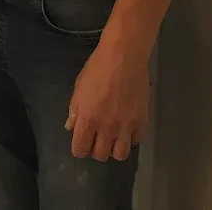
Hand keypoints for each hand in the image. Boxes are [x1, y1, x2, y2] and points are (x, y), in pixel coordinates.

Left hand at [65, 41, 149, 161]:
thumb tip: (70, 127)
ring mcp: (125, 126)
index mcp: (88, 119)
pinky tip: (128, 124)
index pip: (80, 150)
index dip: (80, 147)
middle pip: (101, 155)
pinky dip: (131, 136)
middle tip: (98, 135)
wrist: (124, 57)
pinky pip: (136, 140)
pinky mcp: (141, 121)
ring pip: (120, 154)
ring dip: (115, 147)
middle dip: (97, 148)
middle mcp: (106, 128)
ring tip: (114, 135)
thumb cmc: (97, 68)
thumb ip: (74, 110)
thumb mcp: (79, 86)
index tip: (83, 139)